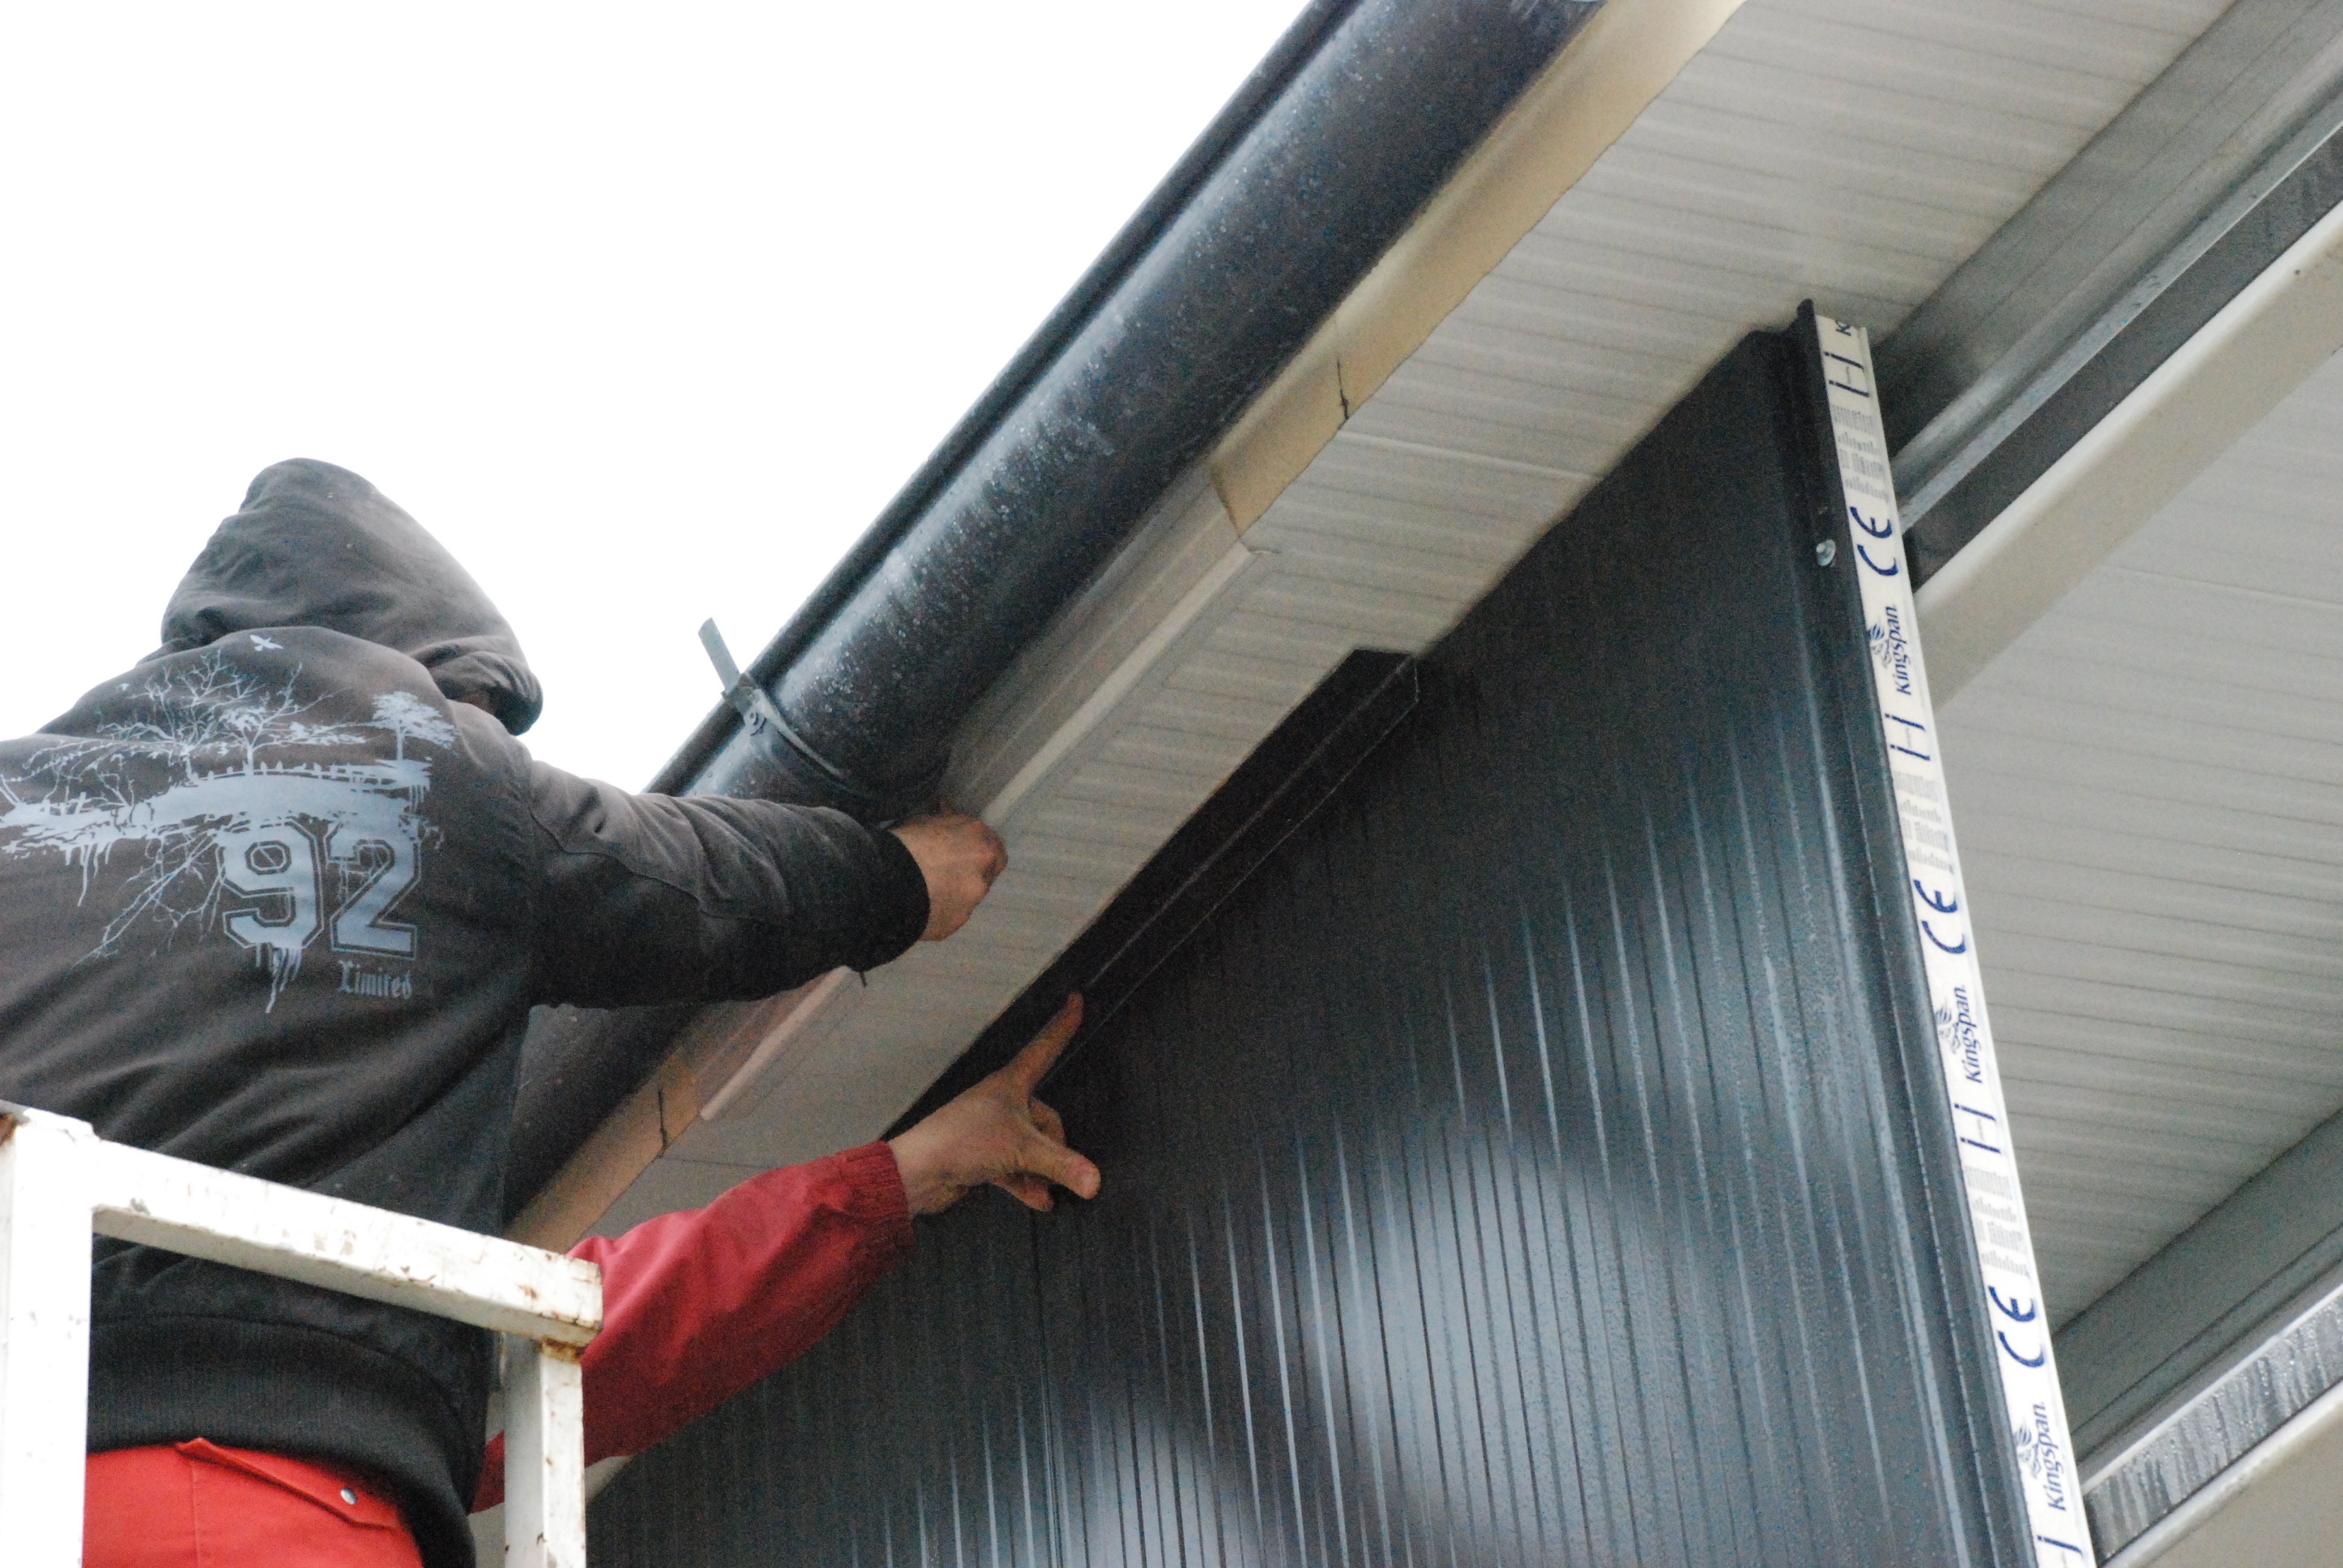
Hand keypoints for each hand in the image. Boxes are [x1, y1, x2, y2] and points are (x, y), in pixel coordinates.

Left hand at [887, 994, 1099, 1214]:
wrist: (916, 1172)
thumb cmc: (963, 1143)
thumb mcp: (1020, 1150)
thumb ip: (1061, 1165)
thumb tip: (1095, 1182)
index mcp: (1010, 1083)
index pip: (1045, 1047)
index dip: (1063, 1026)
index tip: (1076, 1000)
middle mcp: (1003, 1102)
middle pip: (1046, 1118)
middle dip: (1055, 1149)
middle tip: (1057, 1173)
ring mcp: (993, 1129)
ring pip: (1031, 1146)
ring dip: (1041, 1171)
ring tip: (1048, 1194)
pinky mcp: (983, 1155)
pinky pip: (1016, 1167)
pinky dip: (1027, 1183)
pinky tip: (1039, 1202)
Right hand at [890, 812, 1006, 941]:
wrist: (888, 882)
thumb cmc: (906, 843)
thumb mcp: (924, 820)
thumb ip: (944, 820)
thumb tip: (945, 811)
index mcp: (981, 843)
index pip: (994, 849)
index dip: (978, 851)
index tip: (961, 852)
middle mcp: (984, 873)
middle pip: (985, 875)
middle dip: (969, 873)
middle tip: (945, 872)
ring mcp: (972, 902)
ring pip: (968, 897)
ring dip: (954, 893)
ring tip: (926, 891)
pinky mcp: (956, 923)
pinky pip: (950, 915)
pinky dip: (939, 910)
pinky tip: (919, 906)